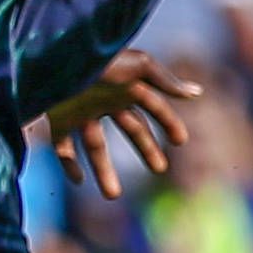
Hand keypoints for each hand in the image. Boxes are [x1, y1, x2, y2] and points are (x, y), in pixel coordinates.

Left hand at [41, 49, 201, 199]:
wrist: (55, 56)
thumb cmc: (100, 58)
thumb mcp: (137, 66)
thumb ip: (166, 82)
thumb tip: (197, 93)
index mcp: (125, 86)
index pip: (154, 107)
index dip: (169, 123)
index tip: (181, 142)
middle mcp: (105, 99)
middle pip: (131, 129)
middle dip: (147, 149)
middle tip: (160, 169)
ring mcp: (81, 110)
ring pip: (95, 146)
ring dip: (103, 171)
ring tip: (112, 196)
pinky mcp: (58, 119)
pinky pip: (63, 147)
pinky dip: (69, 165)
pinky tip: (78, 180)